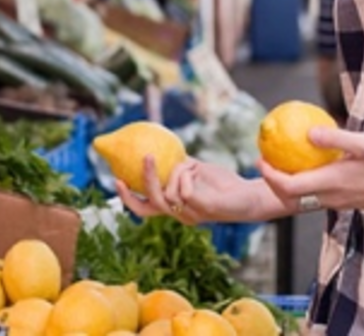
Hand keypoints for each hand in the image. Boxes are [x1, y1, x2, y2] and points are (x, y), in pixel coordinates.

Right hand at [115, 156, 260, 225]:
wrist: (247, 195)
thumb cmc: (221, 183)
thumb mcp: (195, 172)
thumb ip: (179, 166)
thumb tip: (162, 148)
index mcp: (175, 208)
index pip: (144, 208)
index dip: (128, 198)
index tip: (116, 180)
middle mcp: (180, 215)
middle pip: (150, 206)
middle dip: (143, 184)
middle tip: (142, 161)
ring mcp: (190, 214)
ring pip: (168, 193)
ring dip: (176, 172)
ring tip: (185, 162)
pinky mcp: (202, 210)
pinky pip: (184, 190)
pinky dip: (187, 175)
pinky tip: (197, 169)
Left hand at [257, 127, 363, 212]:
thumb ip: (336, 138)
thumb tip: (308, 132)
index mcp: (332, 183)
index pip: (289, 187)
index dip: (269, 176)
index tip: (260, 159)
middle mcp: (332, 198)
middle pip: (290, 199)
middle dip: (272, 183)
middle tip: (264, 161)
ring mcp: (339, 203)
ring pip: (303, 200)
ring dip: (287, 186)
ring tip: (281, 162)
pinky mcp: (347, 202)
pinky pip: (317, 197)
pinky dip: (304, 186)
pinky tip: (309, 165)